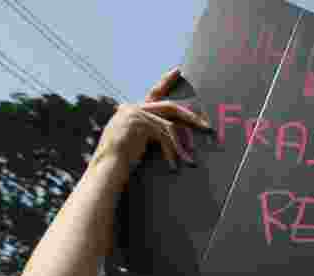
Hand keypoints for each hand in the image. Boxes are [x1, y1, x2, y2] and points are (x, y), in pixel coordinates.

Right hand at [90, 68, 210, 173]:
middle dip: (189, 116)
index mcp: (131, 110)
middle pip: (169, 106)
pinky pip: (164, 136)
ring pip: (169, 125)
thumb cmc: (121, 160)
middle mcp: (132, 107)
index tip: (178, 70)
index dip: (166, 81)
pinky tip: (173, 166)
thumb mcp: (137, 141)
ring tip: (191, 160)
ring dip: (182, 144)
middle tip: (206, 126)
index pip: (154, 93)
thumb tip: (172, 130)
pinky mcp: (139, 123)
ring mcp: (135, 113)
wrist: (106, 167)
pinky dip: (171, 152)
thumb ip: (150, 131)